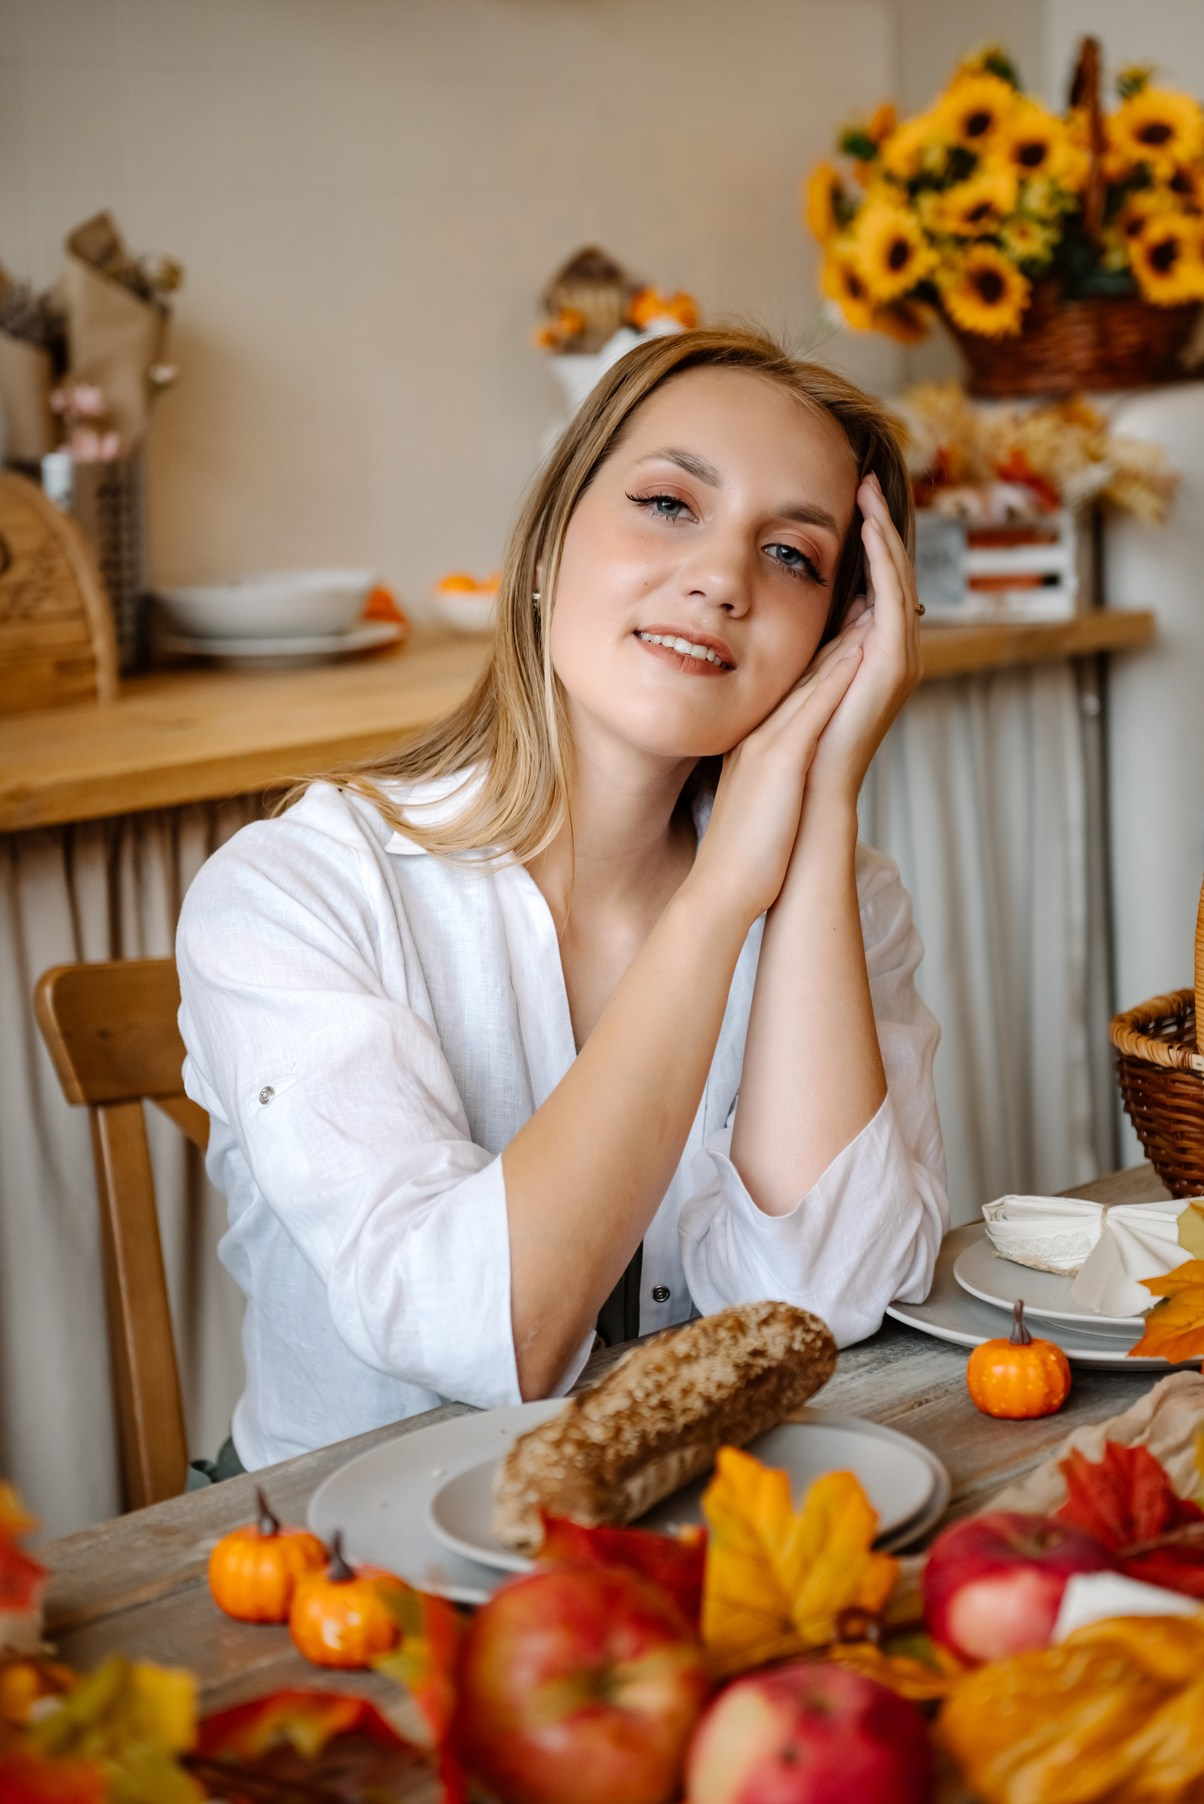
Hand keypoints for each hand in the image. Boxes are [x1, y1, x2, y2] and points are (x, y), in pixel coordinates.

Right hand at [687, 620, 869, 925]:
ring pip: (810, 677)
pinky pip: (813, 707)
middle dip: (836, 628)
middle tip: (865, 588)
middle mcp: (761, 734)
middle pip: (803, 671)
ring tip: (871, 597)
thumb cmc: (746, 857)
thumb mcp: (759, 804)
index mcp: (757, 744)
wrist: (722, 888)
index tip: (848, 620)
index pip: (794, 689)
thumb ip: (769, 777)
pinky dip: (836, 674)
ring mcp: (769, 743)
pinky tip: (859, 647)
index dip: (822, 651)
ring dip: (842, 635)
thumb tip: (789, 771)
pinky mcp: (780, 759)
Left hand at [803, 471, 923, 811]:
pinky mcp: (892, 665)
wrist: (800, 793)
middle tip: (863, 480)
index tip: (846, 501)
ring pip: (898, 580)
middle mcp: (889, 657)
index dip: (865, 544)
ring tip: (868, 493)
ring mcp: (897, 662)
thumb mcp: (789, 682)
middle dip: (880, 527)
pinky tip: (870, 528)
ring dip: (885, 534)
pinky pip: (892, 598)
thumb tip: (774, 618)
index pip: (873, 586)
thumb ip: (797, 650)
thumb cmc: (783, 752)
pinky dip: (884, 561)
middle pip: (893, 575)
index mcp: (866, 658)